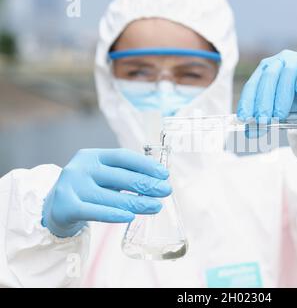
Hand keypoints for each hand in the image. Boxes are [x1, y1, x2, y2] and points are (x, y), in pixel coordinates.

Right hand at [42, 148, 171, 236]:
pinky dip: (113, 215)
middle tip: (166, 191)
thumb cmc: (88, 189)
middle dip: (146, 184)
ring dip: (137, 202)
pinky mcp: (66, 207)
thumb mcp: (102, 176)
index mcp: (92, 156)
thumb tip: (158, 181)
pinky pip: (95, 212)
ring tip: (156, 206)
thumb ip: (124, 175)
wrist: (54, 208)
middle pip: (120, 176)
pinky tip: (130, 216)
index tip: (164, 174)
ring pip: (111, 197)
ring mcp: (72, 187)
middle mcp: (81, 168)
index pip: (123, 156)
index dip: (145, 164)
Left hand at [237, 50, 296, 125]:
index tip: (245, 119)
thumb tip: (248, 133)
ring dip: (282, 95)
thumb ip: (264, 121)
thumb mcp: (279, 115)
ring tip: (280, 115)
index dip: (247, 101)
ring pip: (287, 72)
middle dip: (264, 101)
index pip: (252, 85)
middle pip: (268, 78)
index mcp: (265, 72)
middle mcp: (279, 62)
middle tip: (263, 121)